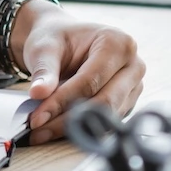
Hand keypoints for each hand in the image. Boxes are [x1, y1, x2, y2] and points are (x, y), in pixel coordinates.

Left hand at [13, 0, 144, 144]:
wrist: (65, 41)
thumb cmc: (59, 38)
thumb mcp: (45, 47)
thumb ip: (44, 70)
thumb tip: (38, 94)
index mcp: (118, 43)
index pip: (91, 80)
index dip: (63, 101)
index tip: (37, 117)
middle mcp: (133, 65)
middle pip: (104, 102)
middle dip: (68, 120)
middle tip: (38, 129)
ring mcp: (133, 87)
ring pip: (105, 117)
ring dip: (73, 128)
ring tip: (42, 131)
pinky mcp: (127, 103)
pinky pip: (106, 122)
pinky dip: (81, 128)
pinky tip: (56, 129)